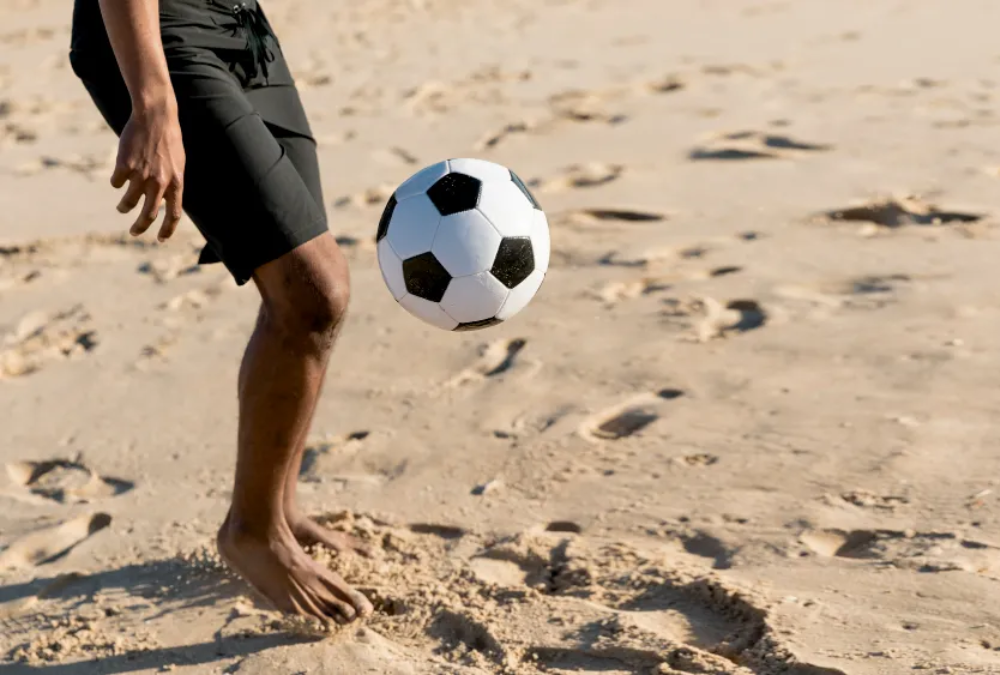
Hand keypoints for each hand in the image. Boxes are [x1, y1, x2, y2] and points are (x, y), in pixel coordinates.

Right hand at [111, 99, 184, 241]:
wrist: (155, 117)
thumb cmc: (169, 140)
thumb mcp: (178, 164)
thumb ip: (172, 184)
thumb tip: (166, 203)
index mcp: (176, 183)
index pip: (174, 214)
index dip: (168, 229)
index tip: (160, 239)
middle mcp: (160, 183)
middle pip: (149, 214)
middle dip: (140, 227)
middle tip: (134, 233)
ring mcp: (142, 175)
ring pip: (129, 202)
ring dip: (124, 207)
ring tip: (122, 208)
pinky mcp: (125, 166)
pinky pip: (117, 183)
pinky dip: (117, 183)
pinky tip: (119, 178)